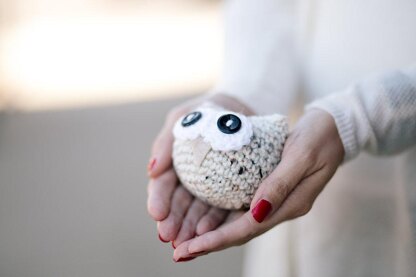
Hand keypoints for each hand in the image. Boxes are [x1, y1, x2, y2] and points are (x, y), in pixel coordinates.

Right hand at [147, 94, 253, 253]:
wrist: (239, 108)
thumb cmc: (206, 111)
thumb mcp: (182, 118)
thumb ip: (166, 142)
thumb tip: (151, 170)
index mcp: (174, 164)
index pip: (163, 185)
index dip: (158, 200)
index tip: (156, 213)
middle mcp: (189, 179)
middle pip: (177, 204)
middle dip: (171, 221)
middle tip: (168, 236)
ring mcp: (208, 188)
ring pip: (196, 211)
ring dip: (188, 228)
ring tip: (185, 243)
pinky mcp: (228, 192)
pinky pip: (220, 208)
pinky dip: (213, 221)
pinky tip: (209, 233)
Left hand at [172, 109, 344, 260]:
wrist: (334, 128)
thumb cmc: (319, 137)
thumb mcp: (301, 155)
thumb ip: (279, 183)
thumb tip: (257, 212)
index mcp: (291, 204)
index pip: (249, 228)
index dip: (219, 240)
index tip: (192, 247)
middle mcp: (282, 208)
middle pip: (241, 232)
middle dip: (210, 244)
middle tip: (180, 253)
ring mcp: (277, 201)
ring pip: (240, 224)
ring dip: (214, 234)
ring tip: (187, 241)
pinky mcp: (271, 190)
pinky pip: (243, 208)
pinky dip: (223, 217)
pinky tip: (206, 217)